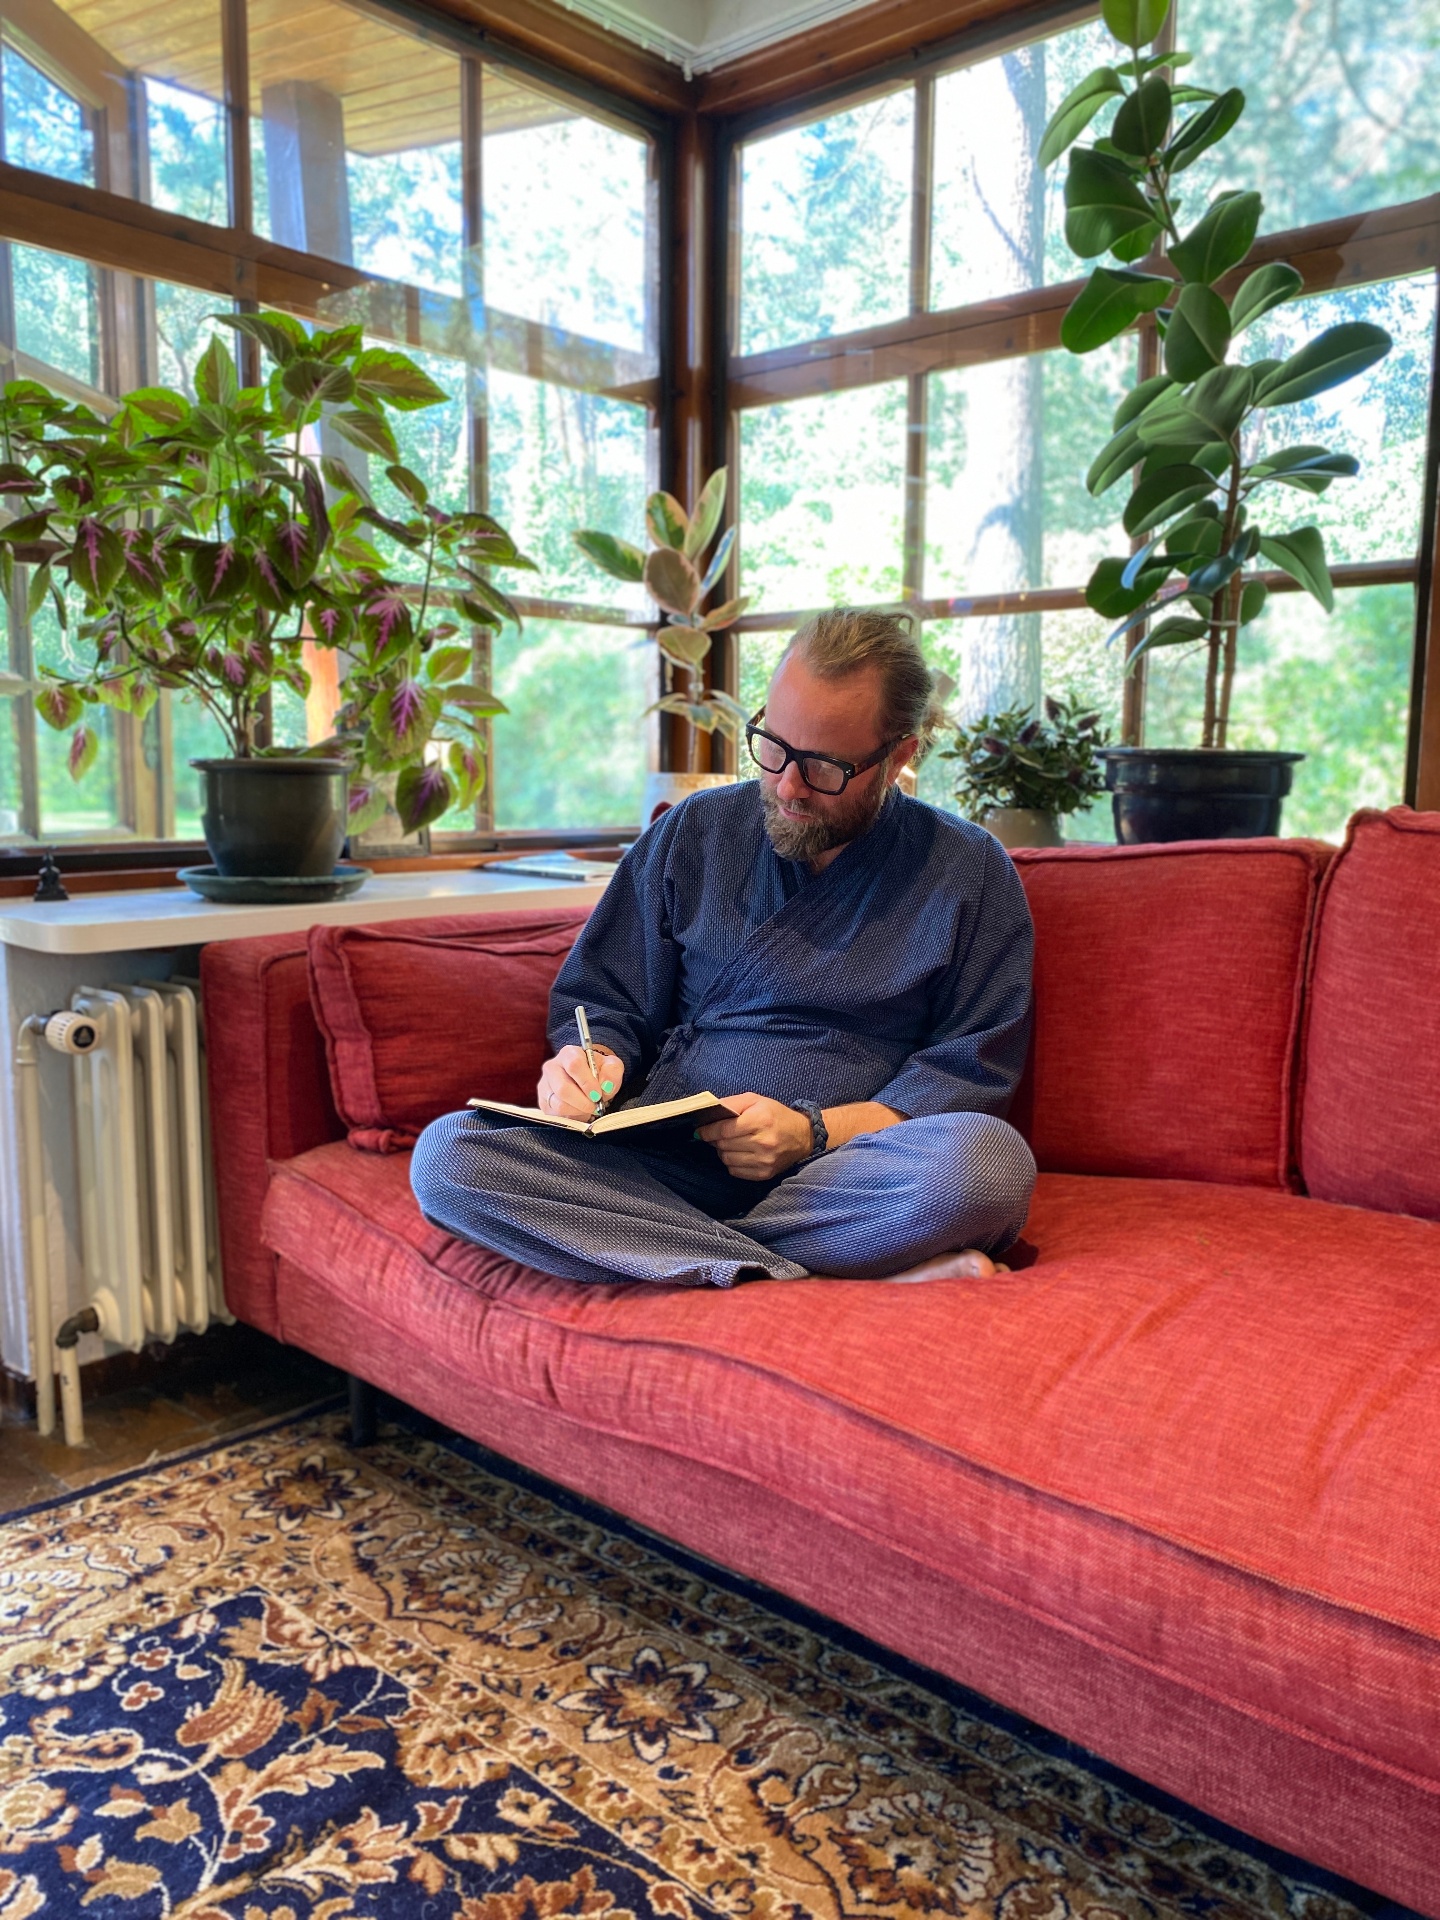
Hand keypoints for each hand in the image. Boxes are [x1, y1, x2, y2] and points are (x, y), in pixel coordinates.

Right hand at [537, 1045, 624, 1119]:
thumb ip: (612, 1072)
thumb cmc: (598, 1072)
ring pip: (559, 1104)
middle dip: (583, 1102)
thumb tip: (606, 1085)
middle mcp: (552, 1067)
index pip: (574, 1065)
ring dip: (578, 1111)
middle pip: (563, 1089)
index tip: (598, 1094)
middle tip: (595, 1105)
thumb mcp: (611, 1067)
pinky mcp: (543, 1101)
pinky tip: (579, 1111)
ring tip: (588, 1107)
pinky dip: (572, 1117)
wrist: (588, 1081)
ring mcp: (545, 1085)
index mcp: (569, 1054)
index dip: (587, 1083)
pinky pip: (556, 1115)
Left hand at [698, 1092, 813, 1181]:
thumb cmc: (775, 1115)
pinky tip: (739, 1153)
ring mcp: (764, 1161)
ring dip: (723, 1151)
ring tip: (730, 1143)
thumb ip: (731, 1103)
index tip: (700, 1130)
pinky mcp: (764, 1174)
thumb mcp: (755, 1100)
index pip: (724, 1130)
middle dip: (715, 1140)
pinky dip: (732, 1162)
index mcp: (760, 1120)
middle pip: (724, 1145)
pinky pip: (735, 1171)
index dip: (708, 1131)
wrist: (802, 1137)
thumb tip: (708, 1112)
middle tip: (718, 1135)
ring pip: (727, 1159)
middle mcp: (763, 1142)